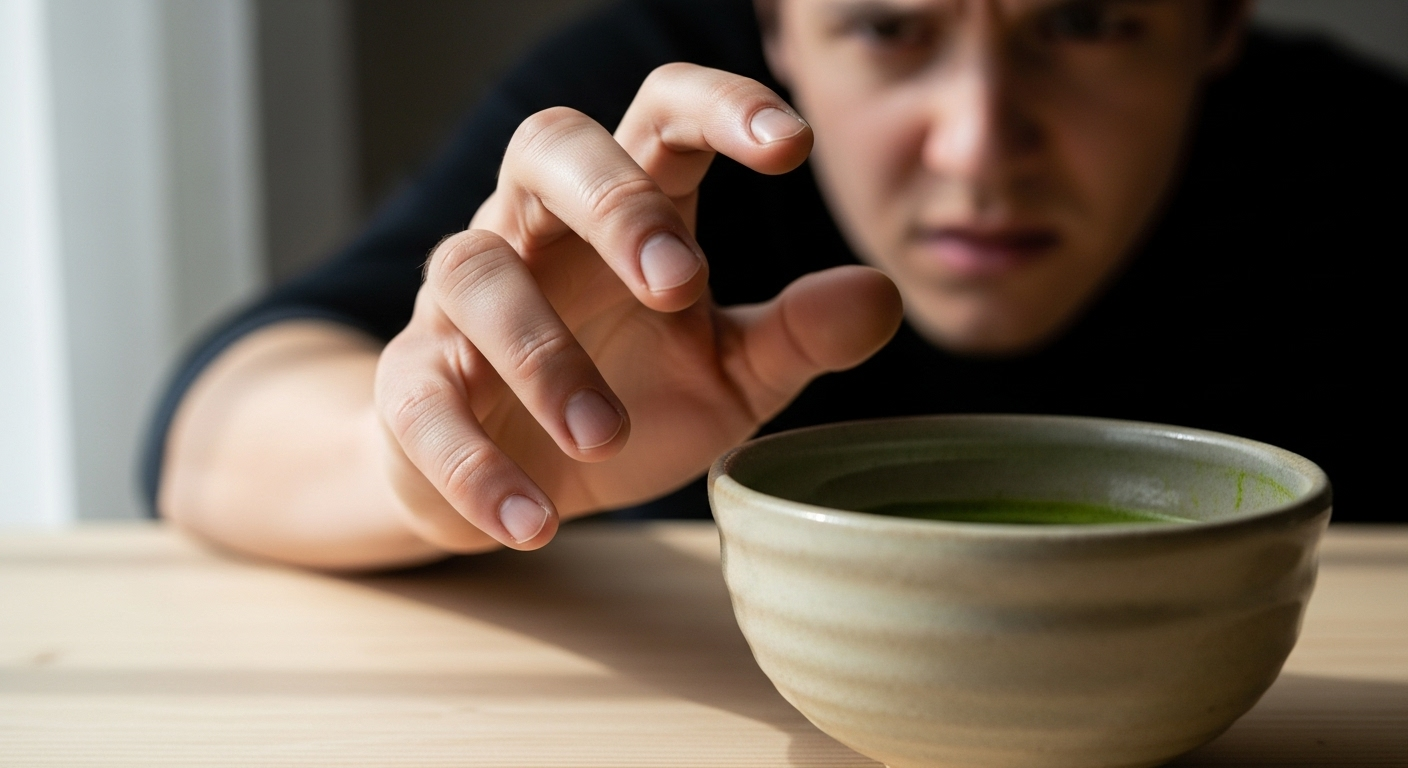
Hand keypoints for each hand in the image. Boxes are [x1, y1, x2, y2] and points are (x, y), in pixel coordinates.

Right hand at [374, 63, 902, 552]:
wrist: (519, 485)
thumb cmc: (630, 401)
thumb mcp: (729, 375)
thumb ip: (796, 336)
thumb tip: (881, 296)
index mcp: (629, 210)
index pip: (663, 115)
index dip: (721, 108)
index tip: (790, 146)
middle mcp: (538, 230)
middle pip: (548, 146)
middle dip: (613, 203)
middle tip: (679, 283)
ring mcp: (463, 303)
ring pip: (474, 270)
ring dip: (542, 352)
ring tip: (605, 437)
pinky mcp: (414, 383)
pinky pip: (421, 401)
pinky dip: (473, 463)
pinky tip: (531, 523)